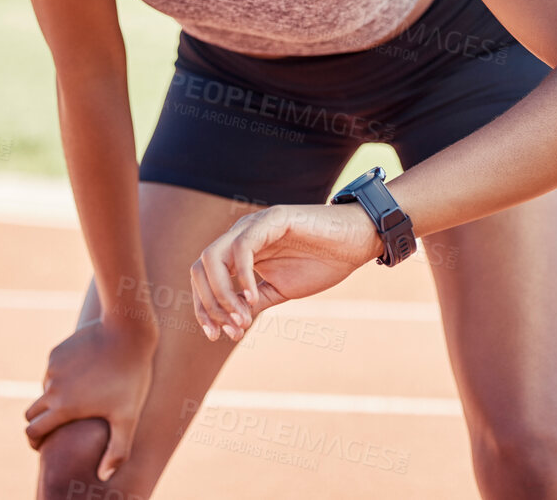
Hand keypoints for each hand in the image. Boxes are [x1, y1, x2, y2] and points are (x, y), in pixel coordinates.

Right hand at [24, 317, 154, 480]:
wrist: (126, 332)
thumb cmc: (131, 376)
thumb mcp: (128, 417)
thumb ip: (117, 450)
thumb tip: (104, 477)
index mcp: (63, 407)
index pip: (33, 431)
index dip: (34, 441)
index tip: (41, 445)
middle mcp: (52, 387)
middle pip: (32, 412)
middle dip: (39, 421)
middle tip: (54, 427)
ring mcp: (53, 367)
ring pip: (45, 389)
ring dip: (53, 397)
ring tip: (77, 398)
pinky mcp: (57, 351)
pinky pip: (53, 370)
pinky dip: (61, 376)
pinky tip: (83, 374)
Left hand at [190, 203, 383, 341]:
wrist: (355, 242)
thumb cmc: (321, 262)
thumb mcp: (280, 290)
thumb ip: (254, 302)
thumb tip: (230, 324)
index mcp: (239, 252)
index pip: (203, 278)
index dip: (204, 308)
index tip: (215, 336)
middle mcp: (240, 236)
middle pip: (200, 268)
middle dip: (209, 305)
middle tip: (231, 330)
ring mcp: (254, 225)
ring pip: (214, 257)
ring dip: (223, 294)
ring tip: (243, 319)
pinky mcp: (272, 219)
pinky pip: (242, 248)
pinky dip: (242, 276)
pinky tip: (255, 298)